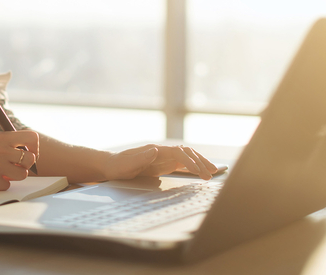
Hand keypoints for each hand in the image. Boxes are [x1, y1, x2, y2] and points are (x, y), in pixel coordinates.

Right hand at [0, 131, 38, 190]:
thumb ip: (6, 144)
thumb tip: (28, 152)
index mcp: (1, 137)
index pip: (32, 138)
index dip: (34, 148)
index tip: (28, 153)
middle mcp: (0, 150)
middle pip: (31, 158)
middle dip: (25, 165)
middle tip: (14, 167)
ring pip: (22, 174)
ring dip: (13, 176)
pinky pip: (7, 185)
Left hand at [103, 144, 218, 179]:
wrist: (111, 166)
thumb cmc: (118, 165)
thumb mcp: (126, 164)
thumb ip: (141, 158)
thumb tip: (156, 149)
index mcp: (155, 150)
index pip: (178, 152)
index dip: (189, 160)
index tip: (197, 171)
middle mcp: (162, 151)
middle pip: (187, 153)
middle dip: (200, 162)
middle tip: (211, 174)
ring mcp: (164, 157)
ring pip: (187, 157)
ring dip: (200, 163)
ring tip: (213, 173)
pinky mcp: (164, 164)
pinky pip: (182, 164)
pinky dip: (193, 167)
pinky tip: (202, 173)